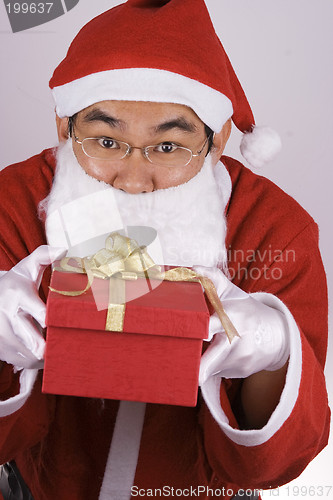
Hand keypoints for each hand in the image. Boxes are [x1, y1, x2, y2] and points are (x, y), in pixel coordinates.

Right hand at [0, 245, 65, 370]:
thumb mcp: (25, 267)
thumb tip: (63, 250)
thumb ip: (43, 255)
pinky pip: (24, 362)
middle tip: (66, 346)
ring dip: (47, 355)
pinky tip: (46, 354)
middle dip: (50, 346)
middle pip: (33, 340)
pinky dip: (37, 362)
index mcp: (17, 295)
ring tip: (59, 349)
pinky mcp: (1, 350)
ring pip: (30, 355)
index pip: (38, 312)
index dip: (52, 320)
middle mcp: (7, 317)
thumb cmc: (14, 285)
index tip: (65, 324)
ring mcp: (2, 335)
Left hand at [193, 266, 289, 383]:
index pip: (209, 327)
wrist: (278, 335)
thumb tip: (193, 268)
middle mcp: (236, 341)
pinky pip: (217, 371)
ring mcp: (239, 360)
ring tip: (202, 348)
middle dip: (195, 369)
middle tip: (180, 367)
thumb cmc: (246, 311)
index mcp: (231, 318)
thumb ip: (212, 278)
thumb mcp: (231, 292)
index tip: (183, 336)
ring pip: (209, 367)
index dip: (197, 332)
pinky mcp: (240, 372)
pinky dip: (213, 365)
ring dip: (200, 360)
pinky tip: (218, 354)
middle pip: (210, 362)